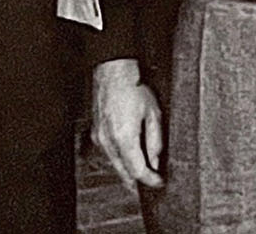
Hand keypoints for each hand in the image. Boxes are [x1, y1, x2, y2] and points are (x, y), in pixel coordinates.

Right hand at [91, 58, 164, 190]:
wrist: (113, 73)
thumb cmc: (132, 87)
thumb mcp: (153, 114)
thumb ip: (155, 141)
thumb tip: (155, 161)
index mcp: (124, 137)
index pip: (137, 171)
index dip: (150, 180)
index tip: (159, 181)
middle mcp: (108, 141)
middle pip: (123, 173)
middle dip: (138, 180)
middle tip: (151, 182)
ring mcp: (100, 138)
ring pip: (114, 164)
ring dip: (128, 170)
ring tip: (142, 171)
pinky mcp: (96, 133)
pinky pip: (108, 154)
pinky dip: (119, 159)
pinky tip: (128, 156)